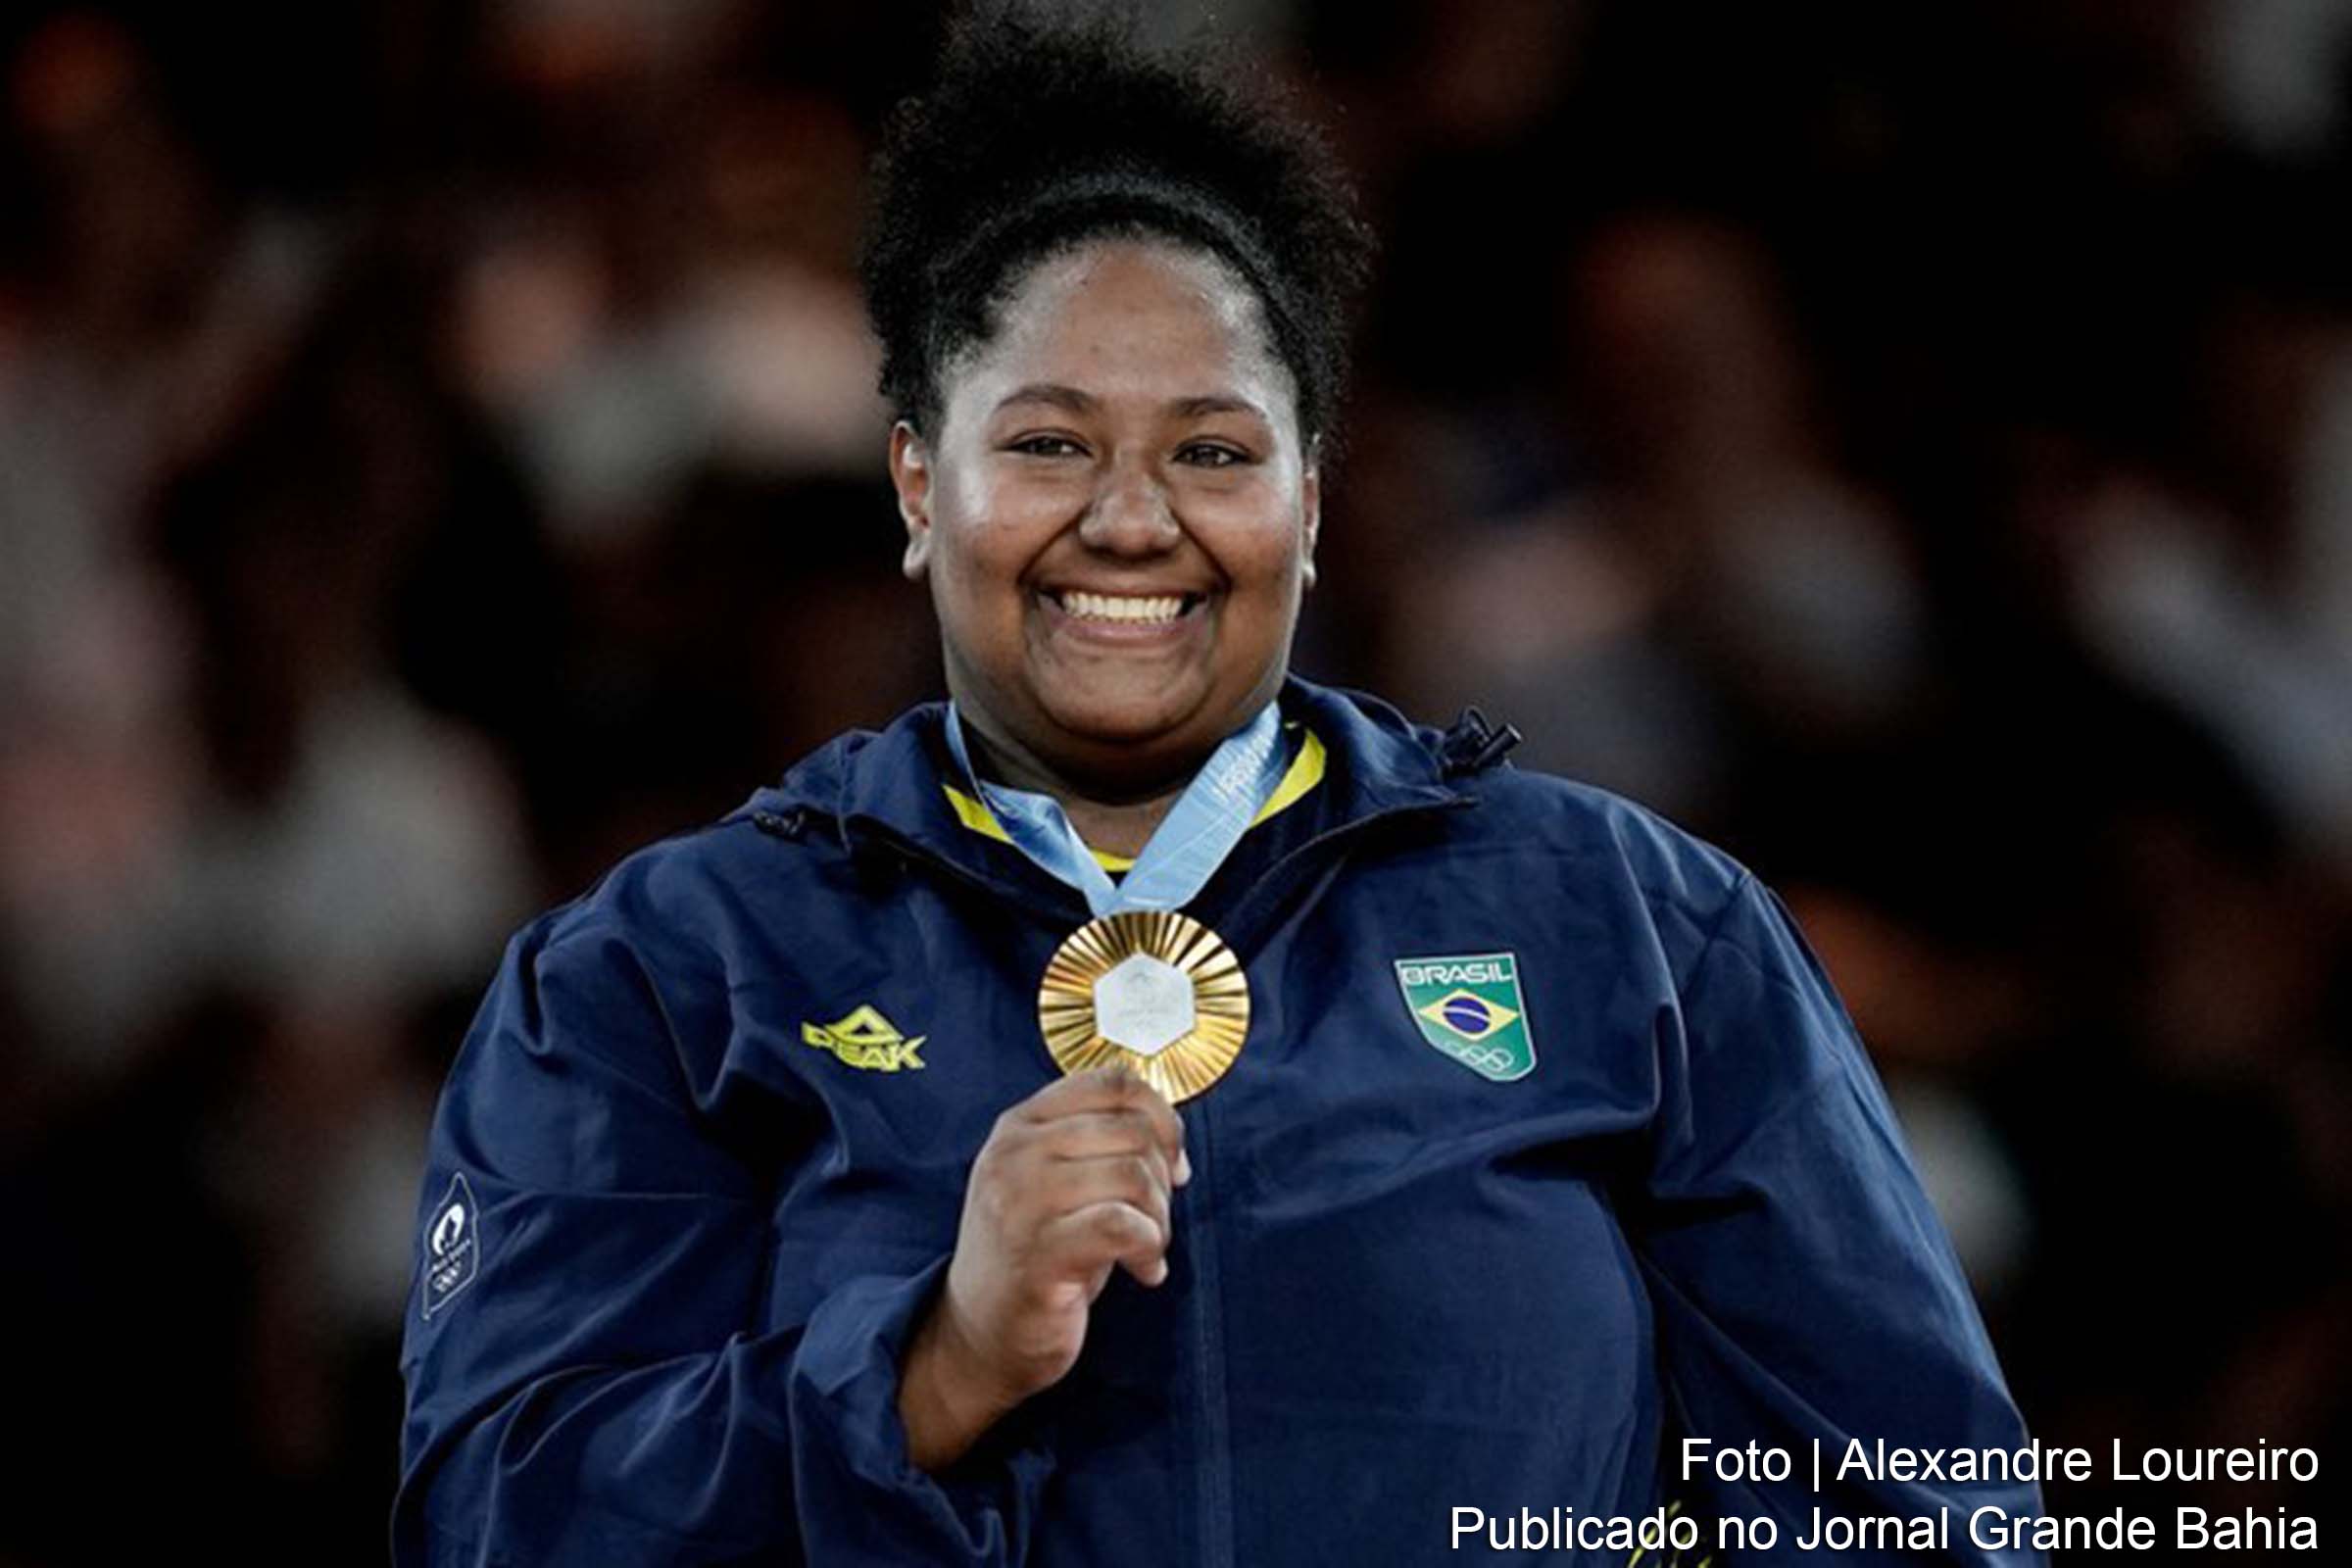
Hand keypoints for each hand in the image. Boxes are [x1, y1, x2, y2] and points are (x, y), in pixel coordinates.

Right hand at [899, 1064, 1189, 1469]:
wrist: (979, 1332)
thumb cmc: (1033, 1253)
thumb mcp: (1056, 1180)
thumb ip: (1100, 1144)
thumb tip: (1170, 1133)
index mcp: (1020, 1123)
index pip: (1112, 1082)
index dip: (1161, 1117)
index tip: (1171, 1161)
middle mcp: (1014, 1153)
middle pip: (1132, 1131)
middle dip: (1163, 1178)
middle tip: (1156, 1219)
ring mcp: (1020, 1201)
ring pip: (1132, 1175)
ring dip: (1160, 1218)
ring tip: (1149, 1247)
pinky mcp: (1037, 1253)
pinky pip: (1122, 1226)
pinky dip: (1150, 1248)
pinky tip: (1145, 1270)